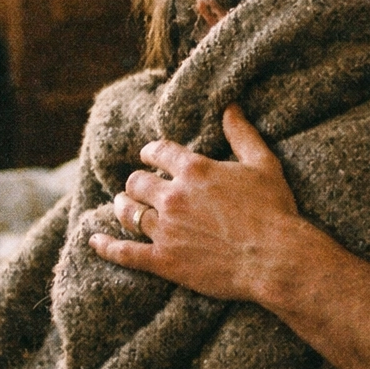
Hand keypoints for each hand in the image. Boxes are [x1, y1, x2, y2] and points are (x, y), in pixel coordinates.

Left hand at [89, 104, 298, 300]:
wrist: (276, 258)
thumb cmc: (274, 211)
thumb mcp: (263, 164)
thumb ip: (242, 134)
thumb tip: (229, 106)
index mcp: (194, 169)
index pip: (158, 152)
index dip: (150, 153)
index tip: (148, 156)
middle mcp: (173, 196)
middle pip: (138, 183)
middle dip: (136, 182)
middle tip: (138, 186)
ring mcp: (166, 230)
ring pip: (129, 213)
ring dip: (123, 207)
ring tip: (123, 205)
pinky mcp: (164, 261)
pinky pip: (125, 253)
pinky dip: (106, 247)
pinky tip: (93, 241)